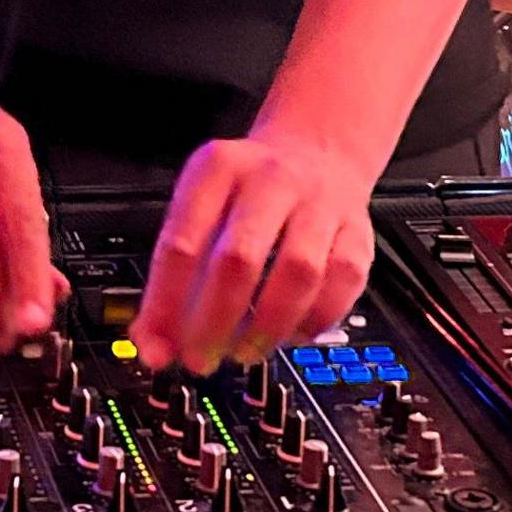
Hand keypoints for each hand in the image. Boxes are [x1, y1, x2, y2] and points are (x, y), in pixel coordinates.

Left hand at [132, 132, 378, 371]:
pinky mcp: (357, 232)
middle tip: (201, 359)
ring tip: (244, 352)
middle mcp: (270, 180)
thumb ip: (170, 278)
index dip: (166, 305)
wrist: (318, 152)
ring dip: (267, 326)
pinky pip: (342, 283)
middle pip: (239, 259)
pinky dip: (315, 319)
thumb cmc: (248, 194)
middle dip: (214, 322)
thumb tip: (154, 346)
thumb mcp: (199, 210)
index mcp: (217, 169)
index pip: (181, 243)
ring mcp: (320, 204)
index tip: (160, 348)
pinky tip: (291, 334)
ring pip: (298, 272)